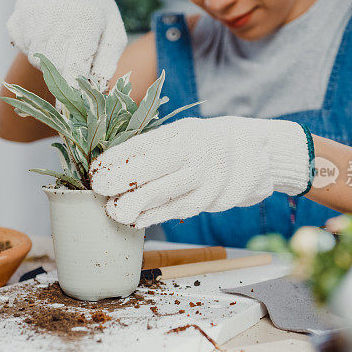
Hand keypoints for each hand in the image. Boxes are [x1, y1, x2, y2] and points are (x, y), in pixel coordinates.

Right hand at [7, 0, 126, 90]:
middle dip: (63, 73)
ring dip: (49, 59)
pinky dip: (33, 46)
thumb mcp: (114, 36)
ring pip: (36, 57)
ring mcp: (34, 9)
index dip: (70, 91)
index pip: (74, 66)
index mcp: (87, 17)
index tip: (67, 112)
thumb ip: (106, 65)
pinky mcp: (19, 11)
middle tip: (72, 61)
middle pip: (53, 65)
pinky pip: (22, 45)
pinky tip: (47, 31)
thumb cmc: (100, 17)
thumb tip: (96, 93)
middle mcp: (58, 11)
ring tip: (62, 40)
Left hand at [90, 117, 311, 227]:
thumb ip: (152, 147)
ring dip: (138, 204)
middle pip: (155, 167)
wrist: (256, 152)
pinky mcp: (215, 198)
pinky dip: (157, 216)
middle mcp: (197, 151)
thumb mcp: (182, 134)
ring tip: (115, 212)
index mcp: (183, 132)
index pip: (144, 145)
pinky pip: (181, 209)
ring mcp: (208, 176)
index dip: (116, 158)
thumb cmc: (205, 143)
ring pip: (168, 192)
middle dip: (124, 180)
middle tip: (100, 189)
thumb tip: (109, 165)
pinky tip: (138, 220)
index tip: (95, 170)